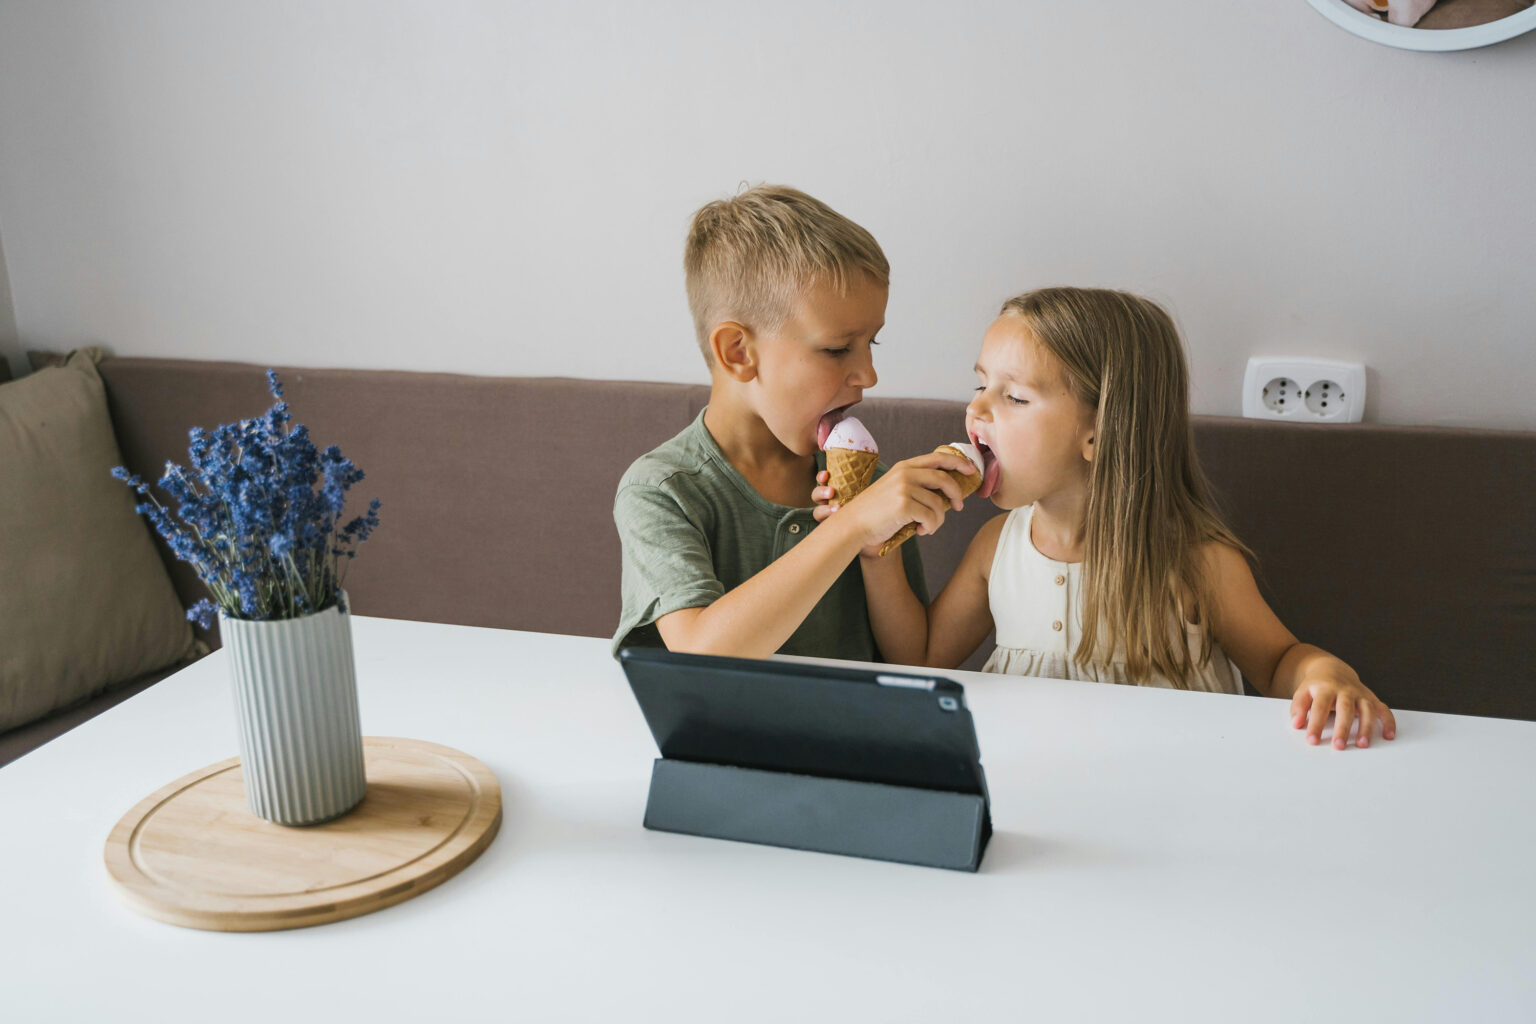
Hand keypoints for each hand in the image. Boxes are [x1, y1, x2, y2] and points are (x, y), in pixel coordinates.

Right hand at [812, 451, 976, 554]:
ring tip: (928, 526)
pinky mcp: (904, 506)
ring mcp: (904, 488)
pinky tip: (920, 531)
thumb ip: (916, 484)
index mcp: (904, 466)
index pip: (938, 458)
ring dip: (938, 519)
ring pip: (939, 503)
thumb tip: (947, 491)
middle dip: (956, 494)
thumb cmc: (875, 511)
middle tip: (958, 507)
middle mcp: (905, 474)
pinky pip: (931, 517)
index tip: (971, 471)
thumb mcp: (894, 488)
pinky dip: (931, 527)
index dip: (958, 463)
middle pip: (944, 479)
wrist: (853, 524)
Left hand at [1290, 668, 1397, 749]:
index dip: (1316, 725)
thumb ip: (1299, 707)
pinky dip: (1388, 721)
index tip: (1312, 741)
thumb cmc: (1317, 686)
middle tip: (1338, 746)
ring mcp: (1360, 694)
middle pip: (1345, 708)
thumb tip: (1296, 724)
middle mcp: (1345, 690)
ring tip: (1362, 745)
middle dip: (1342, 728)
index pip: (1320, 707)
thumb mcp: (1303, 692)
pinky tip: (1389, 735)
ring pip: (1366, 709)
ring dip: (1366, 727)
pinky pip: (1383, 709)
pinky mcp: (1371, 698)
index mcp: (1326, 688)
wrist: (1331, 669)